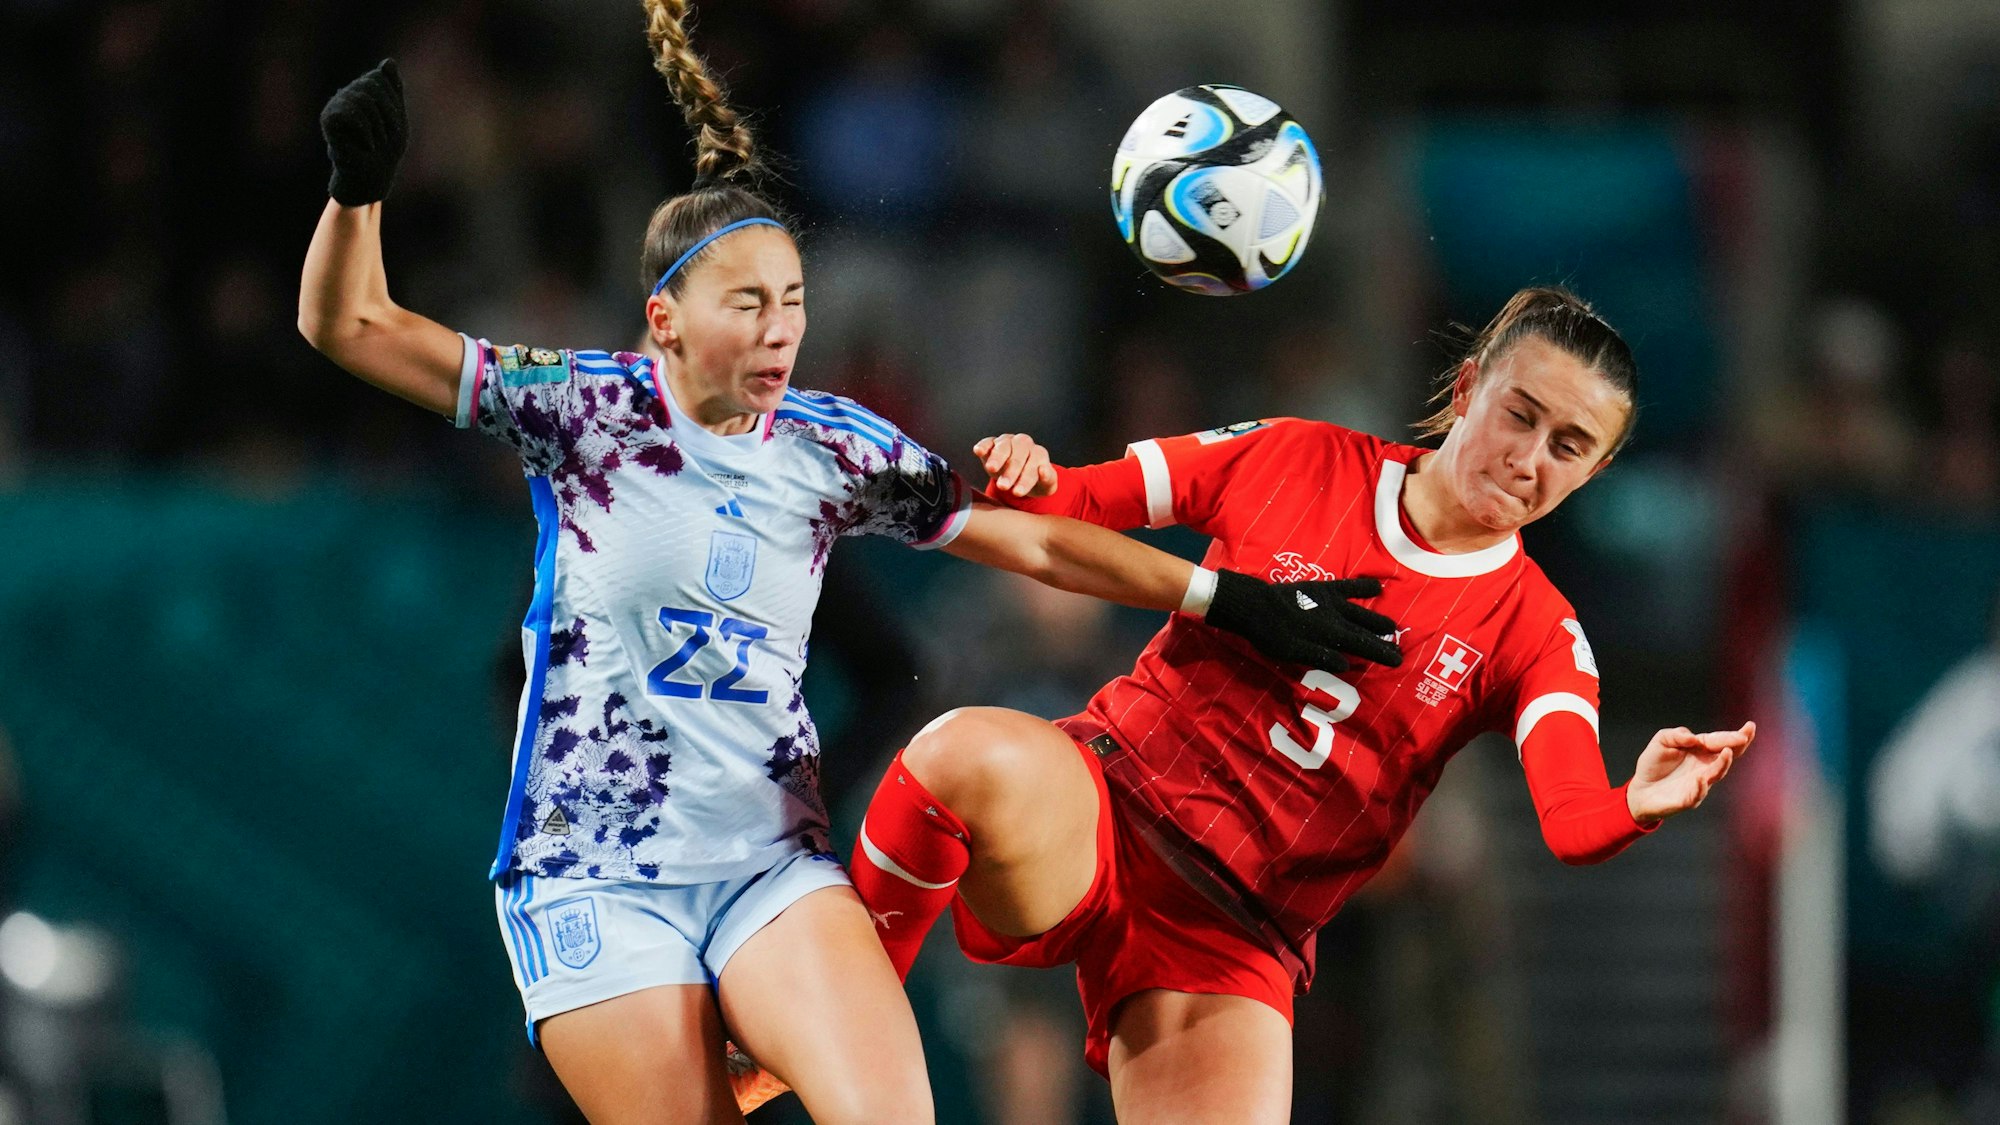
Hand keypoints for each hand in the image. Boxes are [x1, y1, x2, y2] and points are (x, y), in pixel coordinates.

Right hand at [321, 59, 407, 205]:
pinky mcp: (328, 121)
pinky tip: (367, 146)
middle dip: (388, 114)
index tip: (393, 125)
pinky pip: (350, 113)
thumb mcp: (396, 116)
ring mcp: (335, 107)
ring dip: (379, 127)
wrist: (374, 177)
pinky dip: (365, 132)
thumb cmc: (386, 149)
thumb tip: (388, 62)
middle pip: (372, 85)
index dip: (393, 102)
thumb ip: (392, 89)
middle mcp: (345, 95)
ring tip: (375, 143)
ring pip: (364, 99)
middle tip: (386, 137)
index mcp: (360, 91)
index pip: (380, 78)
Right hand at [973, 433, 1056, 497]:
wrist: (1020, 476)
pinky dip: (983, 445)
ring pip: (1003, 446)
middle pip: (1018, 455)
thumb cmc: (1035, 481)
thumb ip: (1048, 479)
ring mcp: (1008, 442)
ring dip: (997, 458)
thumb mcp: (1045, 485)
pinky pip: (988, 441)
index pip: (1033, 465)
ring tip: (991, 469)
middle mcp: (1024, 444)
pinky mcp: (992, 443)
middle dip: (1010, 472)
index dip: (1025, 480)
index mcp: (1039, 454)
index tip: (1018, 493)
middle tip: (1003, 486)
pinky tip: (978, 450)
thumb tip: (1043, 470)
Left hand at [1203, 570, 1403, 671]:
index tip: (1398, 660)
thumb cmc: (1271, 634)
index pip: (1363, 646)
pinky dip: (1363, 587)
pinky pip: (1348, 587)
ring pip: (1361, 611)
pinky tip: (1378, 588)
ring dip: (1377, 619)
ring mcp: (1331, 601)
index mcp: (1330, 635)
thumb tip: (1348, 664)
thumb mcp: (1293, 653)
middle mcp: (1336, 617)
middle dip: (1383, 640)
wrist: (1256, 604)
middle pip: (1365, 631)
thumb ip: (1321, 658)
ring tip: (1393, 627)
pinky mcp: (1322, 588)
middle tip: (1399, 649)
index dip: (1381, 653)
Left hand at [1626, 722, 1755, 823]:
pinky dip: (1700, 788)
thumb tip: (1694, 738)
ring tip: (1727, 751)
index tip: (1750, 726)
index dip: (1734, 735)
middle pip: (1726, 756)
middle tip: (1746, 736)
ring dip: (1722, 764)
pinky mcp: (1688, 799)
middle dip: (1737, 745)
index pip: (1720, 741)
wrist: (1640, 789)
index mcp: (1701, 750)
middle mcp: (1705, 767)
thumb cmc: (1654, 763)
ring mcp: (1699, 784)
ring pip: (1715, 774)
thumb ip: (1676, 735)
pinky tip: (1701, 779)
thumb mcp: (1661, 741)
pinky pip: (1697, 794)